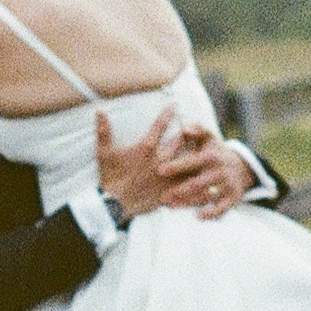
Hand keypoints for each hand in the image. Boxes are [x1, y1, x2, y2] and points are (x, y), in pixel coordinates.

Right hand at [95, 109, 219, 218]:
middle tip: (198, 126)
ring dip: (199, 157)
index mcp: (146, 148)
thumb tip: (99, 111)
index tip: (174, 106)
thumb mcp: (104, 153)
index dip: (167, 114)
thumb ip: (103, 131)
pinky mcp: (169, 192)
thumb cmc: (109, 177)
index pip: (159, 126)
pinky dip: (200, 187)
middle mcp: (160, 161)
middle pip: (180, 142)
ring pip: (189, 164)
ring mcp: (167, 177)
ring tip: (210, 152)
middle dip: (189, 133)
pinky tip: (211, 185)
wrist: (113, 205)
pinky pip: (188, 189)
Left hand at [160, 138, 257, 220]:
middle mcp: (220, 171)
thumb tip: (185, 127)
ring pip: (207, 197)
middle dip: (181, 189)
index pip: (193, 161)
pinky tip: (198, 216)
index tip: (159, 170)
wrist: (241, 167)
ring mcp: (227, 185)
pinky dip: (212, 213)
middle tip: (163, 195)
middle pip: (199, 182)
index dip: (177, 166)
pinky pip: (222, 208)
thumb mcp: (209, 138)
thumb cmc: (215, 151)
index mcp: (212, 156)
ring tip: (171, 206)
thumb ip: (196, 130)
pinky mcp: (233, 198)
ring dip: (189, 202)